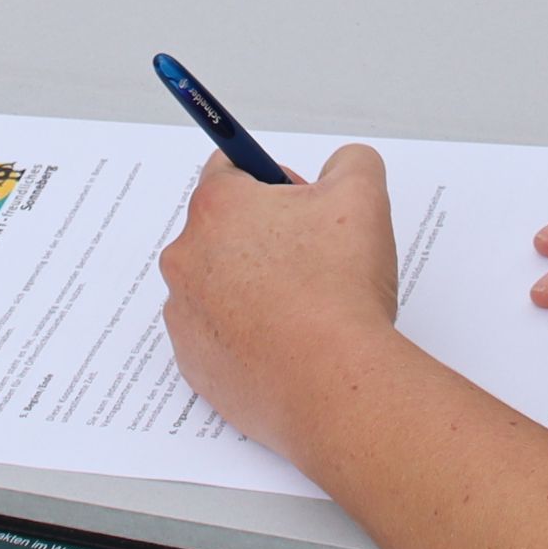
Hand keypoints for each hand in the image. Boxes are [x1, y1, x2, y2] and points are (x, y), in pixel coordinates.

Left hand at [159, 145, 406, 463]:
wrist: (333, 386)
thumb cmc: (340, 291)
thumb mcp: (364, 196)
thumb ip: (350, 162)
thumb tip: (341, 166)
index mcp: (217, 207)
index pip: (230, 169)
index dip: (274, 182)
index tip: (303, 206)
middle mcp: (185, 257)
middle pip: (222, 229)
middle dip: (264, 236)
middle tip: (313, 261)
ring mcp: (184, 314)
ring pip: (217, 284)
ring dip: (251, 287)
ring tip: (304, 308)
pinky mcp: (192, 363)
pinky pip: (216, 335)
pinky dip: (245, 335)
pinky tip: (286, 343)